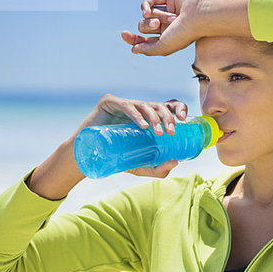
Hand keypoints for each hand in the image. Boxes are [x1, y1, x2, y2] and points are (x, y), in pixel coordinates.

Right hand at [73, 93, 187, 177]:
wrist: (89, 157)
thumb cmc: (116, 158)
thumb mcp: (141, 166)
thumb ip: (157, 168)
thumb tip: (175, 162)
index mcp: (150, 117)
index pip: (169, 105)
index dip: (179, 108)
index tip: (184, 120)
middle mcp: (139, 108)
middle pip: (159, 105)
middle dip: (168, 117)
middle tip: (171, 132)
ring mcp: (124, 104)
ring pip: (145, 105)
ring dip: (155, 118)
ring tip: (158, 132)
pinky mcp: (110, 103)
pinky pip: (126, 106)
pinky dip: (136, 115)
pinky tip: (142, 125)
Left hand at [121, 0, 205, 56]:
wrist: (199, 15)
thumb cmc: (184, 34)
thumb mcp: (163, 47)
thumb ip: (147, 49)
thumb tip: (133, 49)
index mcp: (166, 39)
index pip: (144, 39)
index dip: (133, 39)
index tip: (124, 35)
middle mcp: (166, 26)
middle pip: (143, 26)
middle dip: (148, 26)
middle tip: (158, 25)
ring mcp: (167, 11)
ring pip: (147, 14)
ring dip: (155, 16)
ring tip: (170, 18)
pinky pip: (150, 0)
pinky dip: (146, 4)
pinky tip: (147, 10)